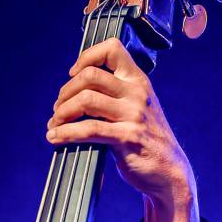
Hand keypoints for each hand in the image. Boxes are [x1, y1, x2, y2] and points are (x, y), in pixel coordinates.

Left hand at [46, 38, 205, 221]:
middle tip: (57, 109)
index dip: (86, 57)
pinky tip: (55, 138)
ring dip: (62, 113)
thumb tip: (73, 90)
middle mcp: (137, 92)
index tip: (73, 74)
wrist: (168, 172)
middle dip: (65, 92)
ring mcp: (134, 114)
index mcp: (138, 80)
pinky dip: (66, 133)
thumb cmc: (145, 140)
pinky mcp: (127, 137)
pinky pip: (89, 129)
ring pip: (86, 100)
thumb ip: (113, 95)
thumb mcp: (136, 108)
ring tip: (54, 125)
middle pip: (89, 76)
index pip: (112, 49)